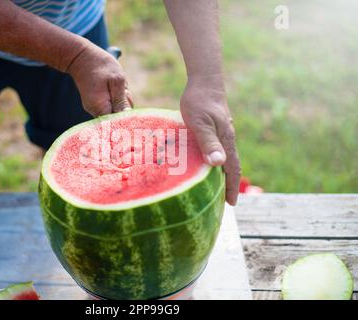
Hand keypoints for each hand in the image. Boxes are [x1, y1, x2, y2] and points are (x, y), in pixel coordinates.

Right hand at [67, 41, 132, 115]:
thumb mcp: (117, 81)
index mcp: (100, 108)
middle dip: (124, 105)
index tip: (127, 99)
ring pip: (115, 111)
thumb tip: (127, 117)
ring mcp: (94, 109)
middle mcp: (95, 112)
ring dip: (120, 100)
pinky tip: (112, 87)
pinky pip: (110, 106)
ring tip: (116, 86)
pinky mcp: (95, 105)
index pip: (118, 122)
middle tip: (122, 88)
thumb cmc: (100, 66)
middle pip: (118, 117)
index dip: (126, 114)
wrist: (81, 57)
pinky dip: (115, 98)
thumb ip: (122, 101)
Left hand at [180, 76, 240, 205]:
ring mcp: (221, 134)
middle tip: (221, 202)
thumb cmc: (200, 102)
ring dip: (221, 174)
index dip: (233, 187)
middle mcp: (227, 140)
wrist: (204, 82)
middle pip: (230, 167)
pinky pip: (216, 150)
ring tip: (213, 188)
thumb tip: (218, 165)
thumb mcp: (201, 123)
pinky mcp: (214, 130)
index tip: (231, 204)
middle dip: (228, 185)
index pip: (233, 169)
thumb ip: (209, 143)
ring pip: (223, 159)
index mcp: (227, 142)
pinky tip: (203, 165)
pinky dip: (213, 162)